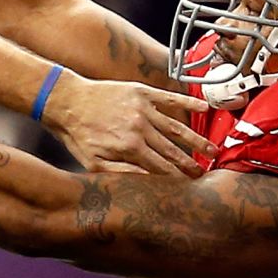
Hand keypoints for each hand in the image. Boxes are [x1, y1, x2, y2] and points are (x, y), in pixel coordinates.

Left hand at [41, 74, 215, 176]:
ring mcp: (143, 108)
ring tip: (212, 150)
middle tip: (206, 172)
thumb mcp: (93, 163)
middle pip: (173, 150)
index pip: (161, 167)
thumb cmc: (77, 134)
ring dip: (196, 139)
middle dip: (191, 163)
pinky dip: (188, 103)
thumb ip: (121, 173)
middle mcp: (140, 128)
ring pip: (176, 127)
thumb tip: (147, 183)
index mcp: (130, 148)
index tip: (191, 185)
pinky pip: (170, 98)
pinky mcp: (141, 92)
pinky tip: (204, 108)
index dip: (178, 178)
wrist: (65, 101)